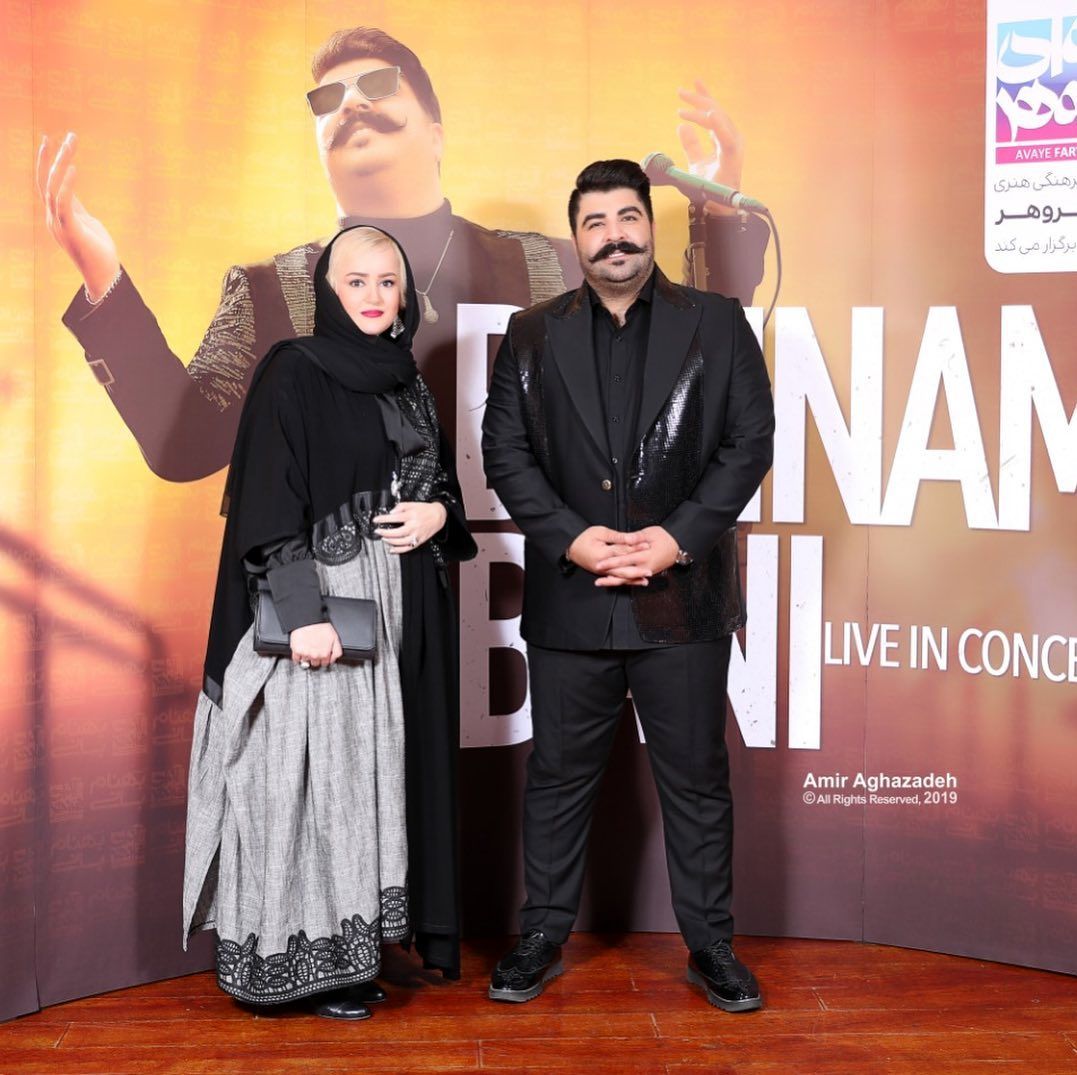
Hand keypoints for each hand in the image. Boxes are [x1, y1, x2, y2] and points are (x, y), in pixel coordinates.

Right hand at [36, 132, 120, 298]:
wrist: (105, 276)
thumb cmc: (98, 250)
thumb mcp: (86, 221)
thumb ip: (76, 205)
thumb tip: (73, 188)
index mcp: (57, 214)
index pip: (47, 182)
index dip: (46, 161)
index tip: (49, 139)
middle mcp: (53, 217)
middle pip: (46, 180)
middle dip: (53, 156)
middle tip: (67, 136)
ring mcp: (59, 224)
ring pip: (52, 187)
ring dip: (61, 164)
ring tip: (70, 144)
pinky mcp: (70, 230)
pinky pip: (63, 203)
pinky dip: (67, 185)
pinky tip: (73, 168)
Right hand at [290, 622, 342, 668]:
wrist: (308, 620)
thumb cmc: (321, 626)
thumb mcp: (335, 638)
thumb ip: (337, 651)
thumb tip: (334, 659)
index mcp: (325, 654)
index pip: (325, 663)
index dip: (324, 659)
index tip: (322, 655)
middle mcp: (315, 656)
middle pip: (315, 663)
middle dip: (316, 658)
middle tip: (315, 651)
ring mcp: (305, 654)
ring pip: (306, 662)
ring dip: (307, 657)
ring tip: (308, 649)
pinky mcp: (296, 651)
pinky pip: (296, 659)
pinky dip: (297, 657)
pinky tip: (300, 651)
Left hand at [374, 501, 447, 553]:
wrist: (438, 516)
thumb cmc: (425, 510)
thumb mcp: (412, 504)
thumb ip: (400, 506)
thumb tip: (391, 512)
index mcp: (411, 516)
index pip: (394, 518)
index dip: (383, 519)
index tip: (376, 520)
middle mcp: (414, 526)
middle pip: (396, 532)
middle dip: (385, 532)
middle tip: (378, 531)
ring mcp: (416, 535)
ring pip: (401, 542)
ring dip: (390, 541)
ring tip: (383, 538)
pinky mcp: (419, 541)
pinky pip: (408, 548)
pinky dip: (399, 550)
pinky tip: (392, 549)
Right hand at [567, 526, 648, 584]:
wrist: (571, 548)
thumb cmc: (584, 538)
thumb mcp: (599, 532)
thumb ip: (616, 536)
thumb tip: (630, 538)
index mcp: (602, 553)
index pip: (622, 551)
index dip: (635, 548)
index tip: (647, 546)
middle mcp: (602, 566)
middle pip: (623, 568)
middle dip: (637, 569)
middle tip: (650, 570)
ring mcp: (602, 571)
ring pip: (620, 576)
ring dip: (633, 578)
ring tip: (646, 579)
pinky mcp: (602, 573)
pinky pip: (616, 579)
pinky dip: (626, 581)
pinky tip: (635, 582)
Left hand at [594, 526, 679, 586]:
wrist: (677, 547)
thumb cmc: (664, 538)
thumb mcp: (651, 533)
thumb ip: (637, 537)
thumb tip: (628, 539)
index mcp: (645, 556)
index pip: (624, 560)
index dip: (611, 562)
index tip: (599, 563)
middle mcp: (645, 567)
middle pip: (624, 573)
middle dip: (608, 574)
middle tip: (595, 575)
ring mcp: (646, 571)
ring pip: (627, 579)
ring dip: (613, 581)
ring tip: (599, 582)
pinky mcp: (645, 573)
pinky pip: (632, 579)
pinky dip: (622, 581)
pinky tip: (612, 582)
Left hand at [676, 81, 745, 217]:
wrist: (717, 208)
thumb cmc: (709, 188)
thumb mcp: (695, 163)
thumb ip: (691, 145)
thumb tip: (681, 126)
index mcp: (724, 139)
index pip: (714, 113)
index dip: (703, 98)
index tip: (691, 86)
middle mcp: (731, 139)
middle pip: (716, 112)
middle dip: (699, 100)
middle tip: (681, 92)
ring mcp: (733, 147)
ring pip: (718, 120)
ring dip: (701, 111)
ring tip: (684, 105)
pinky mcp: (732, 157)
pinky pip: (726, 138)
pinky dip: (718, 126)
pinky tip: (710, 114)